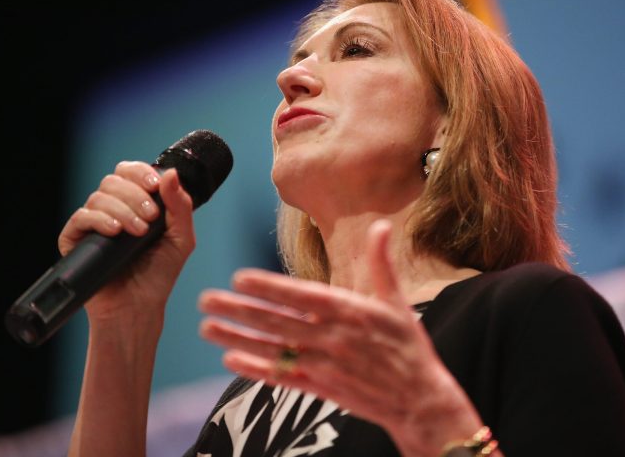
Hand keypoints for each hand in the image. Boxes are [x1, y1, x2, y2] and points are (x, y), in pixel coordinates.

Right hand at [58, 161, 194, 322]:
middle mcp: (112, 210)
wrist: (139, 307)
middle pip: (113, 181)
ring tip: (139, 232)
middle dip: (135, 195)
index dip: (140, 172)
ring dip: (123, 210)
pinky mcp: (75, 241)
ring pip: (99, 197)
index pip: (129, 172)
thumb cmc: (159, 274)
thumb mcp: (181, 238)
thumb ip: (180, 206)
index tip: (155, 185)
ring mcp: (92, 224)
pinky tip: (115, 231)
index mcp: (135, 204)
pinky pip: (80, 217)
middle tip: (151, 218)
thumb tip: (172, 173)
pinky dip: (99, 219)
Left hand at [198, 219, 485, 456]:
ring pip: (273, 350)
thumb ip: (382, 263)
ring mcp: (324, 366)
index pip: (302, 296)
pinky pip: (283, 378)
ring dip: (237, 338)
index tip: (239, 277)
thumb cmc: (407, 345)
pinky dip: (256, 370)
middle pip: (278, 322)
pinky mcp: (322, 388)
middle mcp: (333, 338)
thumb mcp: (397, 302)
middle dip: (239, 309)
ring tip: (207, 327)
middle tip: (206, 299)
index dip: (269, 287)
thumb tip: (381, 225)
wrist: (418, 398)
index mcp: (351, 312)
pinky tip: (231, 360)